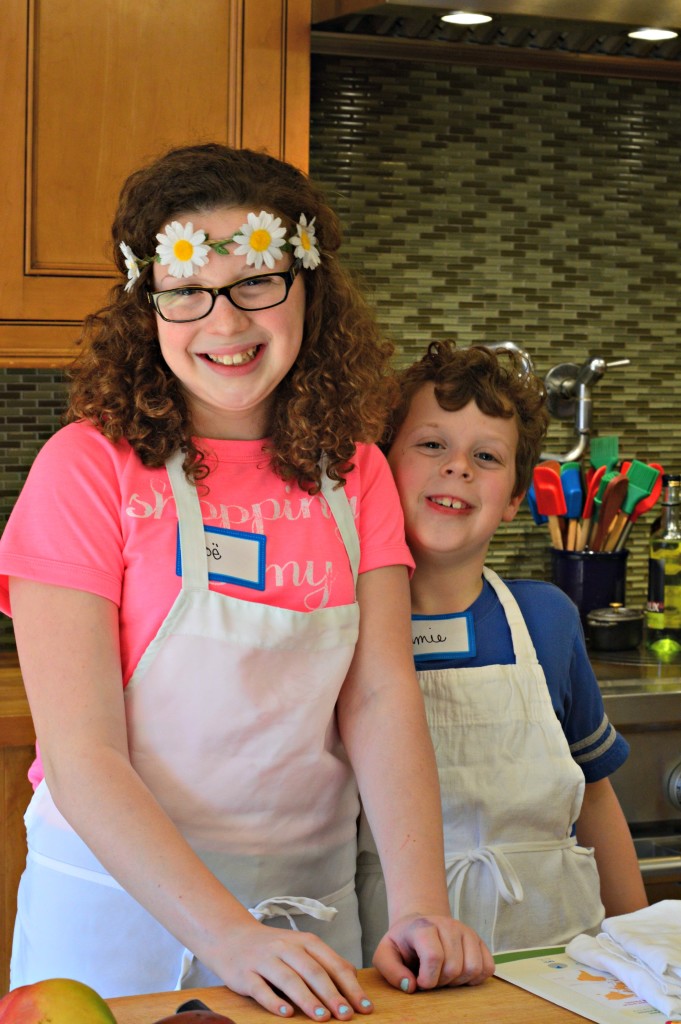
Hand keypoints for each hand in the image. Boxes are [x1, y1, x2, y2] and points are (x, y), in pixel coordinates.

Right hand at [213, 920, 374, 1019]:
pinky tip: (286, 1013)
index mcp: (305, 942)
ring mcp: (265, 960)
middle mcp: (286, 948)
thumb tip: (352, 979)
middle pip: (313, 971)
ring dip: (307, 999)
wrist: (232, 936)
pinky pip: (260, 989)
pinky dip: (274, 1001)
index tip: (364, 1007)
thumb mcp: (301, 947)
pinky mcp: (245, 974)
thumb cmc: (274, 947)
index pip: (333, 964)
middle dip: (332, 994)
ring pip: (289, 979)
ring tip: (322, 1017)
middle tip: (346, 1015)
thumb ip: (325, 961)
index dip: (350, 987)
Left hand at [372, 914, 494, 991]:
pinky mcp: (479, 940)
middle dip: (441, 982)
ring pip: (473, 968)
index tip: (420, 983)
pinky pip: (487, 967)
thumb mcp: (386, 953)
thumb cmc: (403, 943)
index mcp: (423, 926)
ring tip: (444, 976)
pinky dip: (475, 978)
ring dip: (458, 981)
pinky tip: (460, 974)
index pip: (433, 956)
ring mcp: (466, 931)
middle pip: (454, 967)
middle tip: (431, 978)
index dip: (428, 979)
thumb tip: (410, 986)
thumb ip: (391, 971)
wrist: (419, 925)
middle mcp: (448, 925)